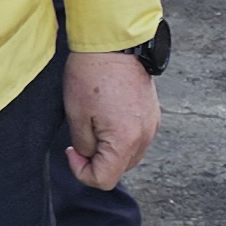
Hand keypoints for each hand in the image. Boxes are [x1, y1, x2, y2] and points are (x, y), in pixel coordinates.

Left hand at [64, 50, 159, 190]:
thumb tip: (89, 155)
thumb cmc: (91, 76)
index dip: (82, 172)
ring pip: (129, 156)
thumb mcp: (76, 115)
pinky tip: (107, 118)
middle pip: (119, 169)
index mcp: (125, 141)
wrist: (114, 45)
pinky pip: (137, 138)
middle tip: (79, 140)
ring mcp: (152, 126)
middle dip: (96, 162)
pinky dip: (121, 138)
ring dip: (110, 150)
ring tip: (93, 125)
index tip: (72, 151)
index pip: (105, 180)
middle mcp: (144, 137)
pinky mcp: (154, 115)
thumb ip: (84, 145)